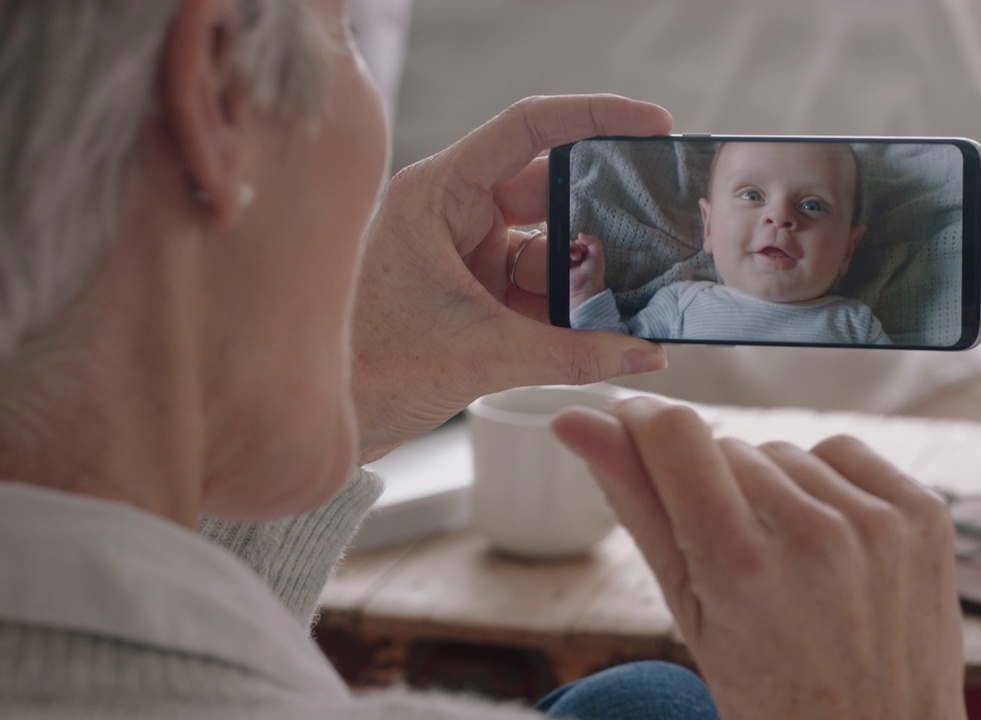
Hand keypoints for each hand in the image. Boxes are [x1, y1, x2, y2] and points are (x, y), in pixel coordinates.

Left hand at [352, 95, 672, 461]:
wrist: (321, 424)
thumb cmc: (369, 373)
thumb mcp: (483, 356)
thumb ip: (574, 355)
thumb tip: (647, 356)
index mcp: (438, 194)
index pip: (527, 130)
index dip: (595, 118)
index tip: (653, 125)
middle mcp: (450, 213)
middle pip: (548, 191)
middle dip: (602, 217)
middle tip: (658, 228)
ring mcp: (461, 254)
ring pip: (547, 245)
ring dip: (588, 273)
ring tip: (636, 296)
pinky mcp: (469, 293)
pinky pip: (534, 286)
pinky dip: (568, 306)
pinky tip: (606, 325)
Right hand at [552, 397, 965, 719]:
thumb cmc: (770, 693)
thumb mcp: (687, 612)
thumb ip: (635, 506)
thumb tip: (578, 423)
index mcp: (740, 565)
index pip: (674, 433)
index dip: (638, 421)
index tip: (625, 427)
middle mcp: (813, 534)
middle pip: (726, 446)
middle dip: (712, 487)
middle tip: (733, 563)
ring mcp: (877, 521)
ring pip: (782, 451)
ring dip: (771, 490)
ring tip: (788, 565)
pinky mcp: (924, 511)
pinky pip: (842, 452)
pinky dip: (825, 485)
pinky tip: (830, 543)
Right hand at [568, 232, 606, 307]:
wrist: (584, 285)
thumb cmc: (594, 273)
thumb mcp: (598, 253)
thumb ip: (593, 241)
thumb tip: (580, 234)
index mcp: (587, 253)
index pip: (582, 241)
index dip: (584, 242)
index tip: (586, 249)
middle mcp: (578, 255)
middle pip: (574, 242)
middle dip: (577, 246)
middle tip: (581, 255)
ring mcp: (569, 260)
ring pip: (567, 246)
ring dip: (572, 250)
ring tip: (576, 258)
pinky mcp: (561, 263)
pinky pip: (560, 252)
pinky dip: (565, 253)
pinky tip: (571, 259)